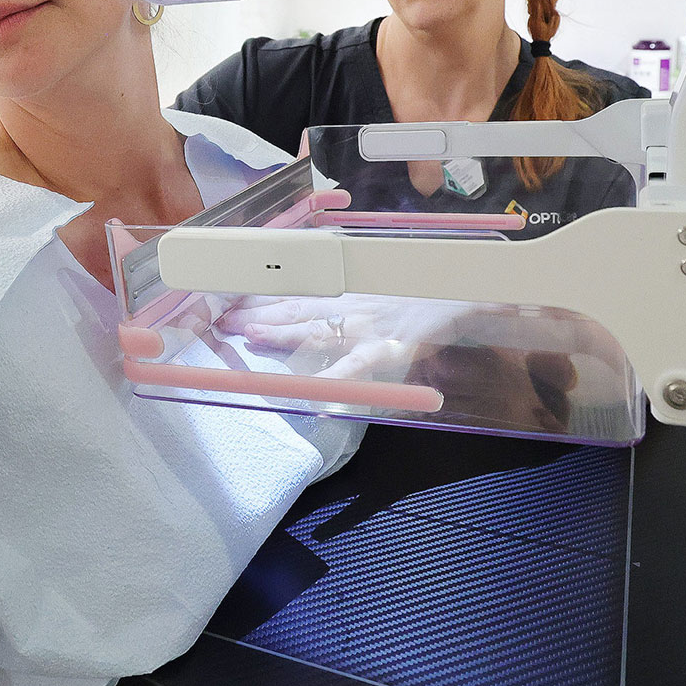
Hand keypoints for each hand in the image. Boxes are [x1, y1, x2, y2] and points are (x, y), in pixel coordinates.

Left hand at [214, 295, 461, 378]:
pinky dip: (334, 378)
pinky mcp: (389, 348)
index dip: (262, 300)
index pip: (296, 297)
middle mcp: (351, 308)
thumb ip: (344, 304)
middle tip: (222, 319)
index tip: (228, 302)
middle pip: (298, 311)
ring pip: (318, 330)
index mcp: (347, 295)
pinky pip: (357, 365)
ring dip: (284, 334)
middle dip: (259, 315)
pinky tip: (313, 391)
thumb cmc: (420, 295)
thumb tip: (305, 311)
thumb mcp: (376, 293)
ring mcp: (367, 327)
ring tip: (252, 336)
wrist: (463, 294)